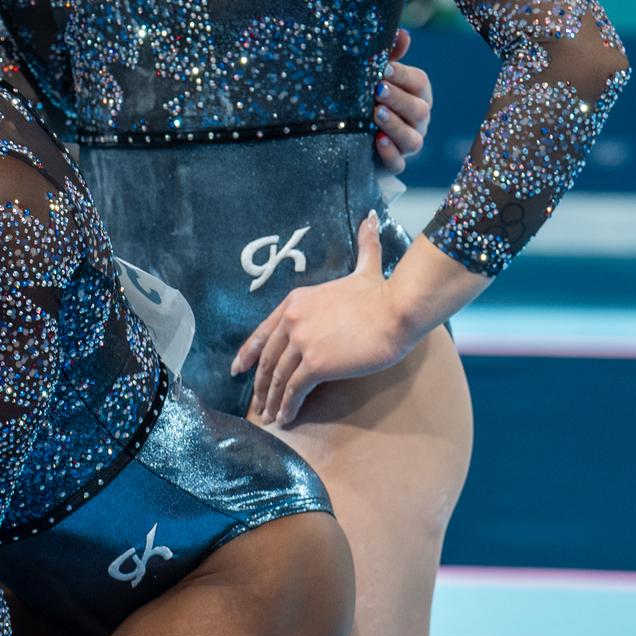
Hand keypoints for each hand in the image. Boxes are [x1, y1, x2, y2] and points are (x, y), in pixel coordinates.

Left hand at [232, 214, 415, 427]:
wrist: (397, 310)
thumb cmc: (384, 293)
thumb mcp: (366, 266)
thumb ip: (364, 247)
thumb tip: (370, 217)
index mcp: (295, 301)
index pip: (263, 331)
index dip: (249, 352)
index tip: (238, 368)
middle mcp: (292, 319)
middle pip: (267, 357)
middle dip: (260, 382)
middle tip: (257, 402)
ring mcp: (301, 341)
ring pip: (277, 376)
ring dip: (271, 399)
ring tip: (271, 415)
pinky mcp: (314, 363)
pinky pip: (293, 389)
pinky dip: (287, 406)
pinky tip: (286, 417)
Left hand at [373, 28, 432, 171]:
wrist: (351, 134)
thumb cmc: (368, 97)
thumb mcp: (374, 76)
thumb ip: (388, 56)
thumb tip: (403, 34)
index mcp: (416, 94)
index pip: (419, 83)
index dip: (403, 75)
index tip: (381, 68)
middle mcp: (418, 120)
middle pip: (419, 110)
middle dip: (398, 99)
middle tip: (377, 89)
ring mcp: (407, 143)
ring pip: (412, 139)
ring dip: (395, 126)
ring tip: (376, 114)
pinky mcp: (393, 163)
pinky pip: (398, 163)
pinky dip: (389, 153)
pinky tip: (377, 142)